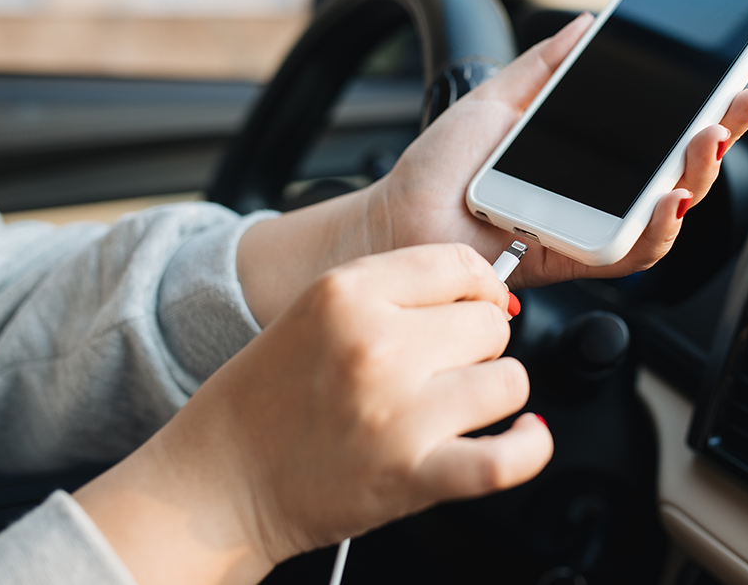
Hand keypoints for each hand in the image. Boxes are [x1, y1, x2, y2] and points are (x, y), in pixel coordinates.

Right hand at [76, 244, 550, 584]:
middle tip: (445, 367)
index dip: (479, 287)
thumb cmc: (262, 402)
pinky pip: (508, 458)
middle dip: (478, 344)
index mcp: (347, 293)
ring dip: (494, 393)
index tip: (477, 305)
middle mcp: (376, 345)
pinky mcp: (413, 475)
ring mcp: (398, 412)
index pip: (459, 265)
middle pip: (490, 322)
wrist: (217, 483)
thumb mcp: (315, 312)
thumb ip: (393, 293)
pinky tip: (524, 435)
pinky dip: (530, 447)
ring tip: (458, 405)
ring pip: (508, 379)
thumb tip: (484, 292)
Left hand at [365, 12, 747, 287]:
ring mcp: (592, 230)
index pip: (664, 134)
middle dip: (723, 135)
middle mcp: (601, 196)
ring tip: (707, 139)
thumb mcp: (498, 99)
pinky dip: (656, 229)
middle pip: (682, 172)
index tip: (740, 79)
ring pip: (668, 214)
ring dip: (698, 177)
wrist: (400, 216)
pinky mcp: (576, 261)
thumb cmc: (443, 170)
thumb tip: (589, 24)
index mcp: (591, 157)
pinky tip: (668, 198)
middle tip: (741, 101)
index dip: (709, 110)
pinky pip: (630, 254)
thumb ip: (546, 66)